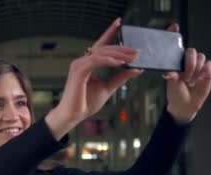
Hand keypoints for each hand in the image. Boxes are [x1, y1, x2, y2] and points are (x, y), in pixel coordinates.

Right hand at [46, 18, 142, 138]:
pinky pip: (96, 61)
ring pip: (101, 53)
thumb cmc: (85, 103)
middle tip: (137, 51)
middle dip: (122, 48)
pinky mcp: (79, 71)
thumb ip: (120, 77)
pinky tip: (120, 63)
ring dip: (118, 54)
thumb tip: (136, 69)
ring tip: (132, 57)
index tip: (119, 23)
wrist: (73, 115)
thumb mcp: (108, 88)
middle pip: (104, 48)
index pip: (101, 46)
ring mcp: (79, 65)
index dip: (110, 33)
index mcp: (88, 64)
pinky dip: (109, 60)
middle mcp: (82, 61)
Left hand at [163, 23, 210, 122]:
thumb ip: (171, 76)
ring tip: (192, 81)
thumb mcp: (171, 85)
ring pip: (201, 57)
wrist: (185, 105)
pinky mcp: (208, 71)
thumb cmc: (176, 93)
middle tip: (186, 77)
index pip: (177, 46)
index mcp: (177, 62)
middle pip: (192, 51)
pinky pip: (210, 64)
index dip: (175, 34)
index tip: (175, 26)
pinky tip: (201, 78)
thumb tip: (169, 73)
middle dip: (189, 64)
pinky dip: (206, 70)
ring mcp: (198, 66)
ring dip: (197, 70)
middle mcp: (187, 61)